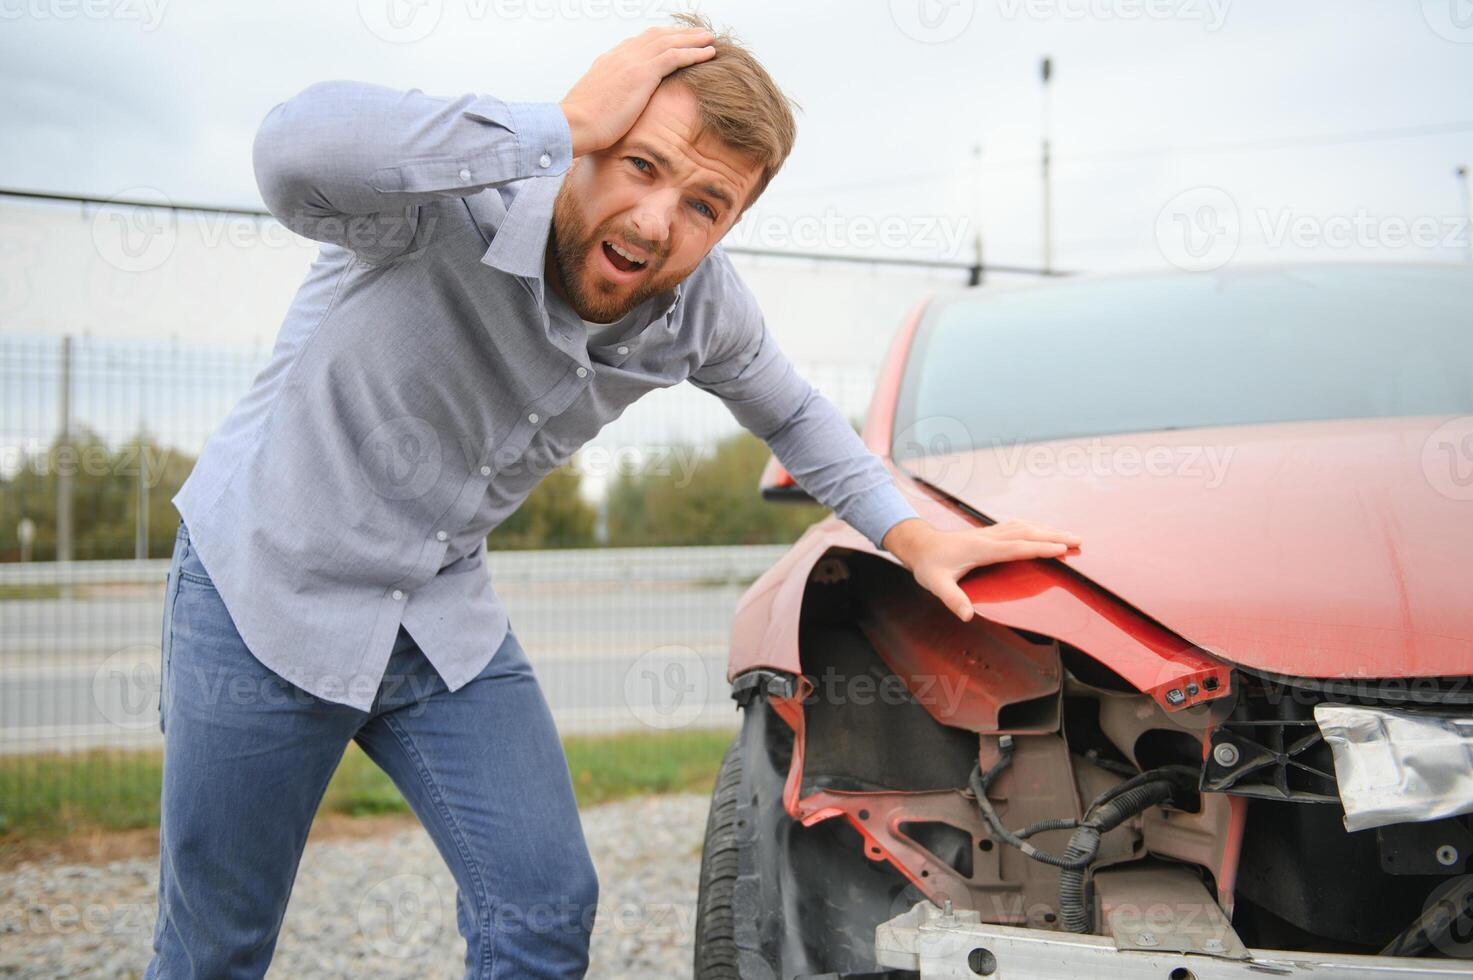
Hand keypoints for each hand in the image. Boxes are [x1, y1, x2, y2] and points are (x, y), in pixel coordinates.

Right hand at [559, 26, 715, 156]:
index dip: (660, 40)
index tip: (673, 42)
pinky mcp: (642, 74)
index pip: (639, 43)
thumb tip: (613, 112)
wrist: (573, 125)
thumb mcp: (596, 106)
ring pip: (669, 42)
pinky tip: (708, 53)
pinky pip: (675, 56)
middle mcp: (621, 55)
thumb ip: (608, 100)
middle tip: (698, 34)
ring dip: (692, 39)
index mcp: (610, 61)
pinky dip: (694, 52)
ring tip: (710, 38)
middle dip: (680, 34)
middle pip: (657, 36)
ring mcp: (632, 62)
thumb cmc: (581, 125)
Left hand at [881, 518, 1082, 621]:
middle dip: (1054, 536)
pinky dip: (1035, 528)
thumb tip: (966, 615)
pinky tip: (1043, 531)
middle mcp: (989, 537)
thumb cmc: (928, 565)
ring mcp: (990, 533)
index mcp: (982, 549)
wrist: (919, 545)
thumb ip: (953, 599)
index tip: (1062, 550)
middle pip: (1028, 533)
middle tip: (1079, 541)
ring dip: (1048, 530)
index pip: (1017, 547)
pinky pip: (1017, 527)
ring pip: (1025, 527)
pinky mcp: (988, 533)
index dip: (1040, 548)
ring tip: (1070, 537)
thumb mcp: (937, 585)